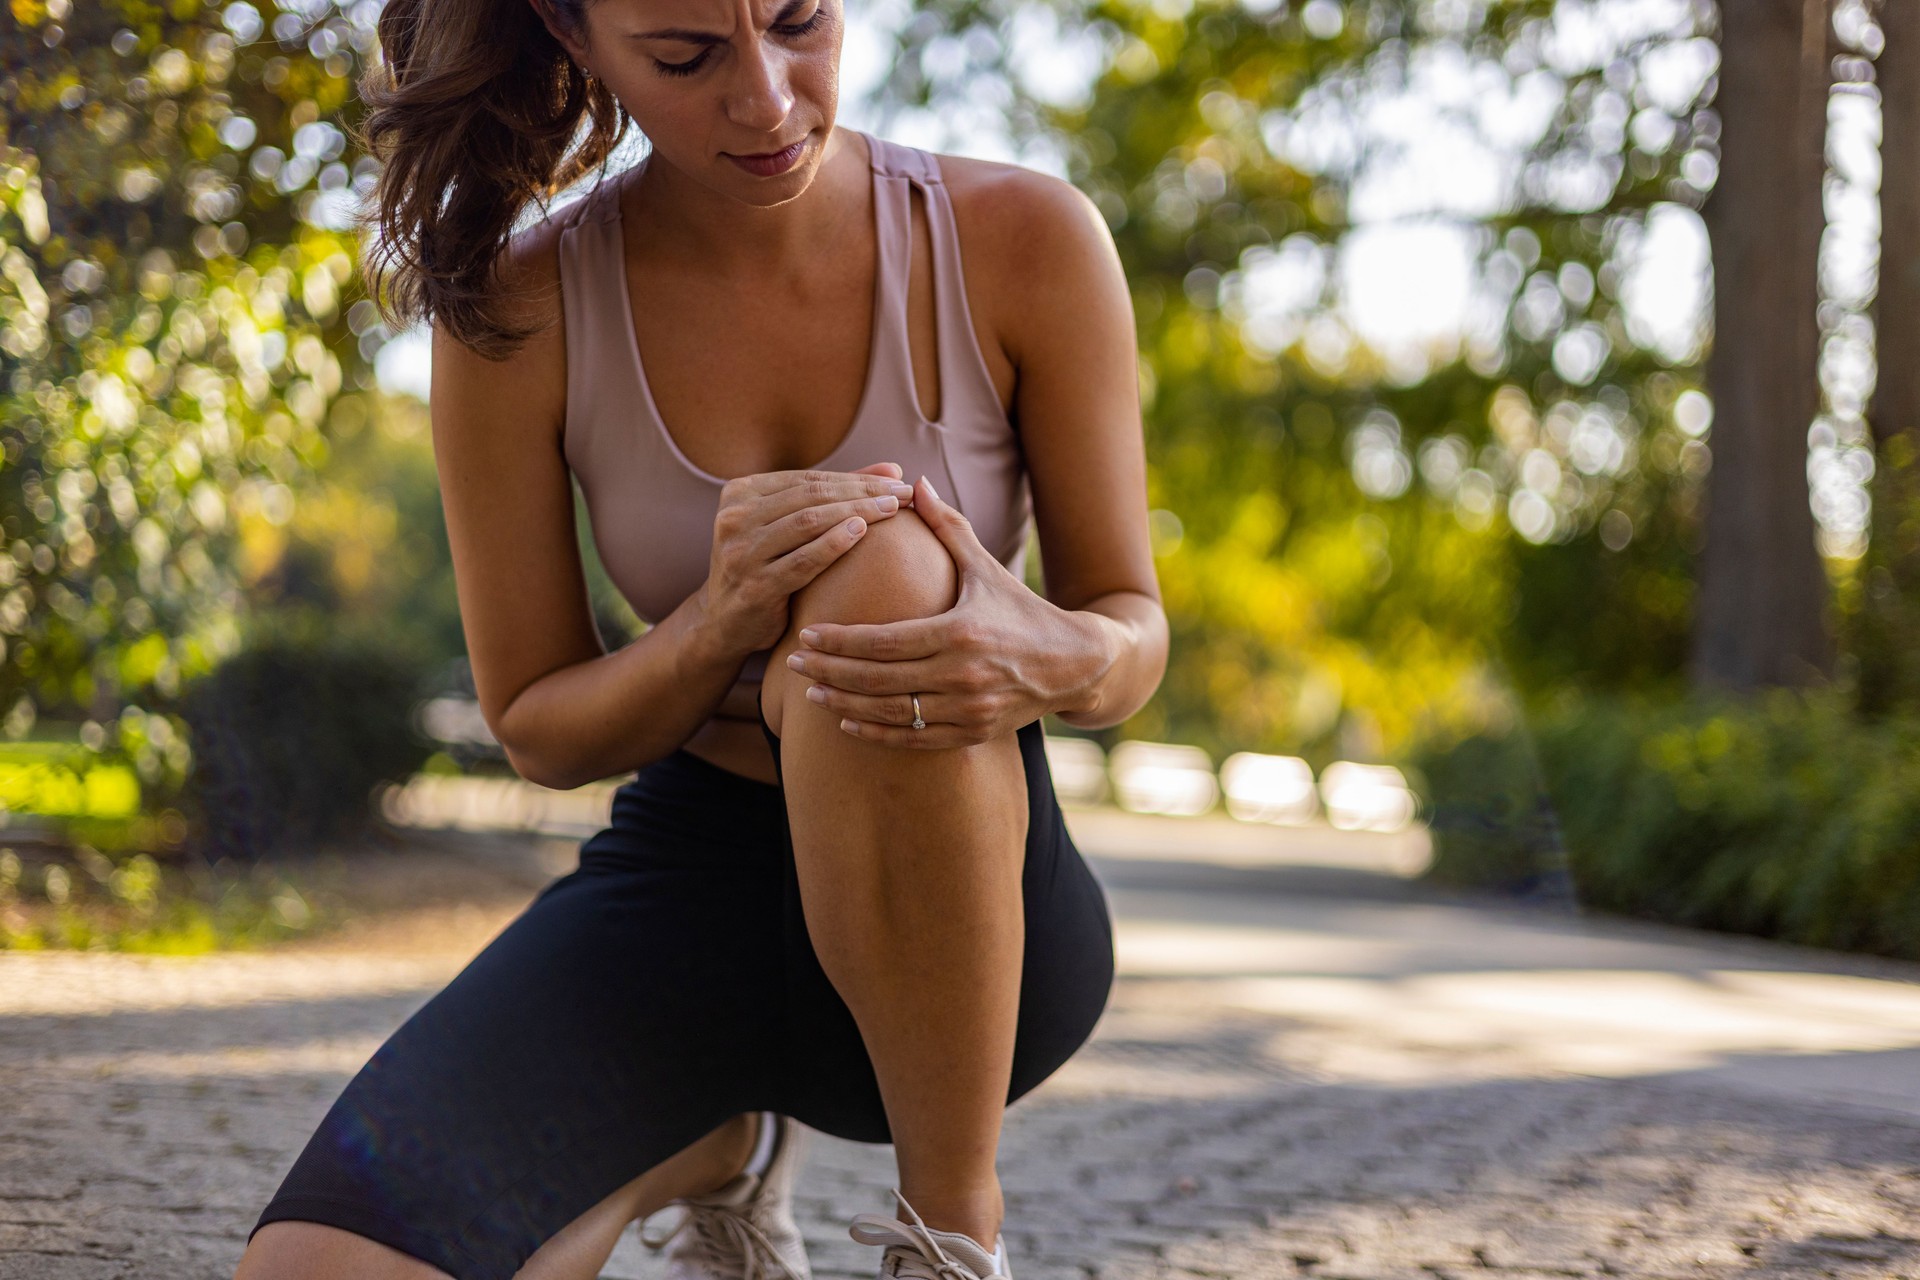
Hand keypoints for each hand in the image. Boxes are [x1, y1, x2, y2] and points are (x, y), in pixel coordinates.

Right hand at [698, 462, 914, 660]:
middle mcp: (735, 518)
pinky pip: (802, 561)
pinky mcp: (755, 587)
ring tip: (893, 509)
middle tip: (903, 493)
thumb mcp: (789, 528)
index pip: (808, 478)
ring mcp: (741, 552)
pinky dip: (834, 543)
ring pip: (807, 522)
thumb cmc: (767, 570)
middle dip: (862, 491)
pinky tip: (862, 532)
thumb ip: (833, 497)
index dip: (855, 477)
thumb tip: (892, 471)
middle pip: (810, 496)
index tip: (897, 479)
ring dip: (856, 511)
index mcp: (739, 493)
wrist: (724, 626)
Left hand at [789, 475, 1108, 747]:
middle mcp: (962, 675)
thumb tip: (913, 482)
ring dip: (844, 704)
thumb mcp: (986, 568)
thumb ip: (947, 528)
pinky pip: (914, 740)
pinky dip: (877, 733)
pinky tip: (846, 722)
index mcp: (960, 631)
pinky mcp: (973, 734)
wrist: (1076, 664)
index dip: (841, 641)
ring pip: (891, 713)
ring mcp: (968, 709)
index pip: (885, 641)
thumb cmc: (1022, 610)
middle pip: (879, 679)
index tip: (807, 634)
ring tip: (810, 693)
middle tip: (793, 663)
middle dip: (830, 672)